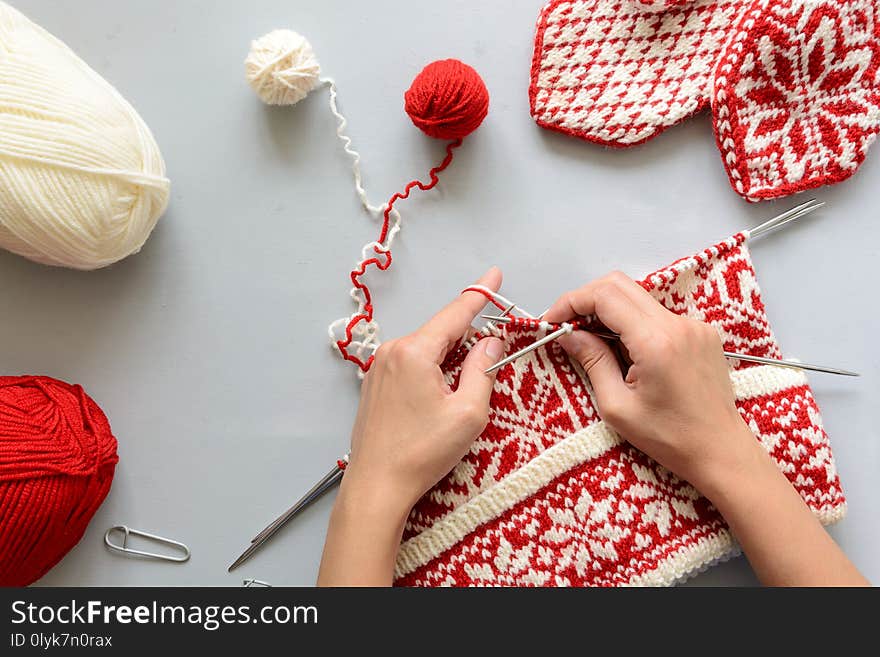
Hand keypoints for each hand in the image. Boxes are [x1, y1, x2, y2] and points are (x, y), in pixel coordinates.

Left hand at [318, 268, 503, 585]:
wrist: (376, 485)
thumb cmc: (421, 453)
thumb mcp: (468, 413)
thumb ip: (482, 370)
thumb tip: (490, 343)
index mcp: (415, 352)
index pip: (455, 313)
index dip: (479, 294)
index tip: (495, 275)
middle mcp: (392, 352)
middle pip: (440, 332)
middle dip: (467, 340)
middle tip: (489, 358)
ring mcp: (379, 368)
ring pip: (425, 350)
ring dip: (448, 360)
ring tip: (458, 395)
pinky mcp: (375, 385)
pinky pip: (410, 365)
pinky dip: (430, 371)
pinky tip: (437, 399)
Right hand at [544, 271, 757, 491]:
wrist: (719, 450)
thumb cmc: (670, 438)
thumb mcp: (617, 406)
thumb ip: (592, 362)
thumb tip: (569, 335)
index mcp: (656, 342)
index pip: (605, 296)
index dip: (571, 302)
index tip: (552, 321)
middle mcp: (678, 325)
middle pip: (619, 285)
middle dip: (585, 300)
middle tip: (566, 326)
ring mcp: (694, 325)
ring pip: (638, 298)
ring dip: (609, 311)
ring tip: (593, 342)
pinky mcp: (701, 332)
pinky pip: (657, 314)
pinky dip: (633, 323)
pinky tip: (625, 351)